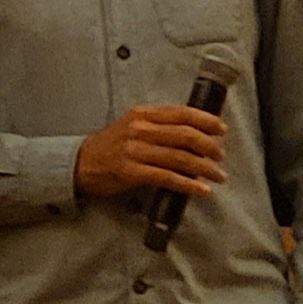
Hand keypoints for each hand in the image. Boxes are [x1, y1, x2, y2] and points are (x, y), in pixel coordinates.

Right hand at [73, 102, 226, 202]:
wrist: (81, 163)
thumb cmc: (112, 145)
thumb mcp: (133, 126)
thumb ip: (159, 125)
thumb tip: (195, 133)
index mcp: (143, 114)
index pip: (181, 113)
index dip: (205, 120)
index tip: (221, 129)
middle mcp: (140, 129)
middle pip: (185, 135)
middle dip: (209, 146)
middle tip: (221, 155)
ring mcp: (135, 151)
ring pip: (180, 157)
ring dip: (205, 168)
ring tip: (219, 175)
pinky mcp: (132, 172)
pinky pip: (168, 177)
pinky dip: (189, 184)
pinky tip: (202, 190)